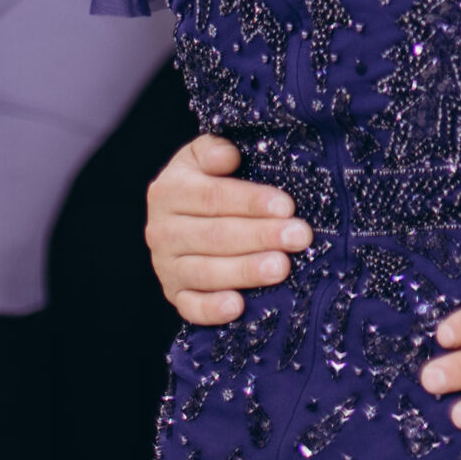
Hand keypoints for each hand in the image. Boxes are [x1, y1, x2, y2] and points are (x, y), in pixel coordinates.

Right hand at [145, 135, 311, 321]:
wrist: (179, 215)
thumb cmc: (203, 180)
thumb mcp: (201, 156)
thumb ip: (212, 149)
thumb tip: (229, 157)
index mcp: (169, 191)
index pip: (214, 197)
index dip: (251, 201)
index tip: (286, 206)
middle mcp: (162, 231)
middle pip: (215, 235)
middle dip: (261, 236)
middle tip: (298, 237)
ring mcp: (166, 266)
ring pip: (206, 272)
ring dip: (246, 271)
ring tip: (281, 267)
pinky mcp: (174, 295)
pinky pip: (191, 307)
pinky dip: (212, 309)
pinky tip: (237, 307)